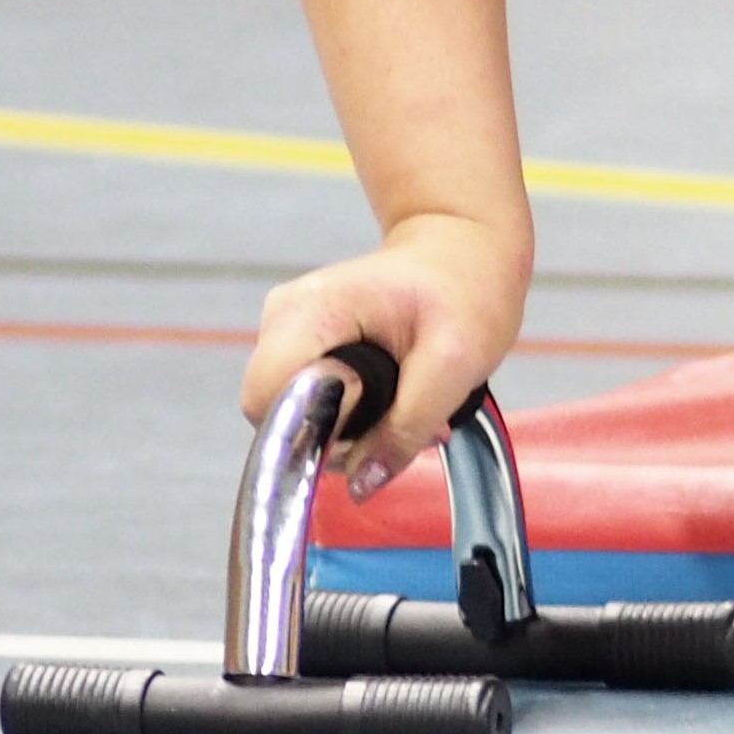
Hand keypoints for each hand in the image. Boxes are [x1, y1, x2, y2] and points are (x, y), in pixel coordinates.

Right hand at [241, 211, 528, 500]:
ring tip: (414, 400)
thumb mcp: (455, 363)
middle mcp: (284, 319)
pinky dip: (360, 412)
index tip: (374, 422)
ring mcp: (291, 331)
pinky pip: (317, 403)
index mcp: (309, 311)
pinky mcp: (306, 346)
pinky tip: (401, 394)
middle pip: (284, 416)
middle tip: (410, 417)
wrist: (466, 248)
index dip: (312, 431)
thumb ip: (407, 427)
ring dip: (360, 427)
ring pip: (302, 416)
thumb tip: (361, 485)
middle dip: (347, 435)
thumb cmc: (467, 289)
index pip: (266, 401)